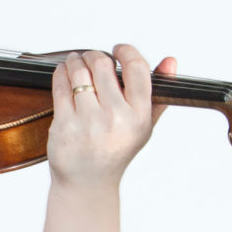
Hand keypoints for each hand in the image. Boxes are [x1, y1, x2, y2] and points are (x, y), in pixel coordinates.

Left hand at [46, 44, 177, 192]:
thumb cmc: (117, 150)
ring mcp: (89, 121)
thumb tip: (171, 61)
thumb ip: (158, 93)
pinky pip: (61, 86)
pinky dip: (61, 73)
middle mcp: (115, 118)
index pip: (137, 68)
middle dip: (94, 55)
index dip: (126, 51)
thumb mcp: (144, 125)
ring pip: (79, 72)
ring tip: (75, 62)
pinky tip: (64, 73)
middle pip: (102, 64)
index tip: (118, 50)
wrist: (88, 182)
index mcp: (139, 116)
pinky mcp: (65, 124)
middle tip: (90, 58)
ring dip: (75, 61)